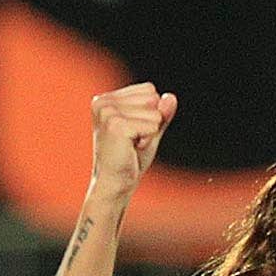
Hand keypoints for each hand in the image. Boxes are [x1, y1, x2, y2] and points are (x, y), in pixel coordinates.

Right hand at [89, 82, 177, 198]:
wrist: (115, 185)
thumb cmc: (129, 160)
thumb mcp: (149, 131)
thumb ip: (161, 113)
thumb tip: (171, 97)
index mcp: (106, 99)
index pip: (149, 90)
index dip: (150, 113)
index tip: (133, 132)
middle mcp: (103, 102)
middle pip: (153, 98)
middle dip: (150, 122)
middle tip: (132, 142)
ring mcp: (107, 112)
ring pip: (154, 112)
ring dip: (149, 133)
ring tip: (131, 146)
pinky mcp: (116, 125)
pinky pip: (152, 126)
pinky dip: (148, 141)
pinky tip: (131, 150)